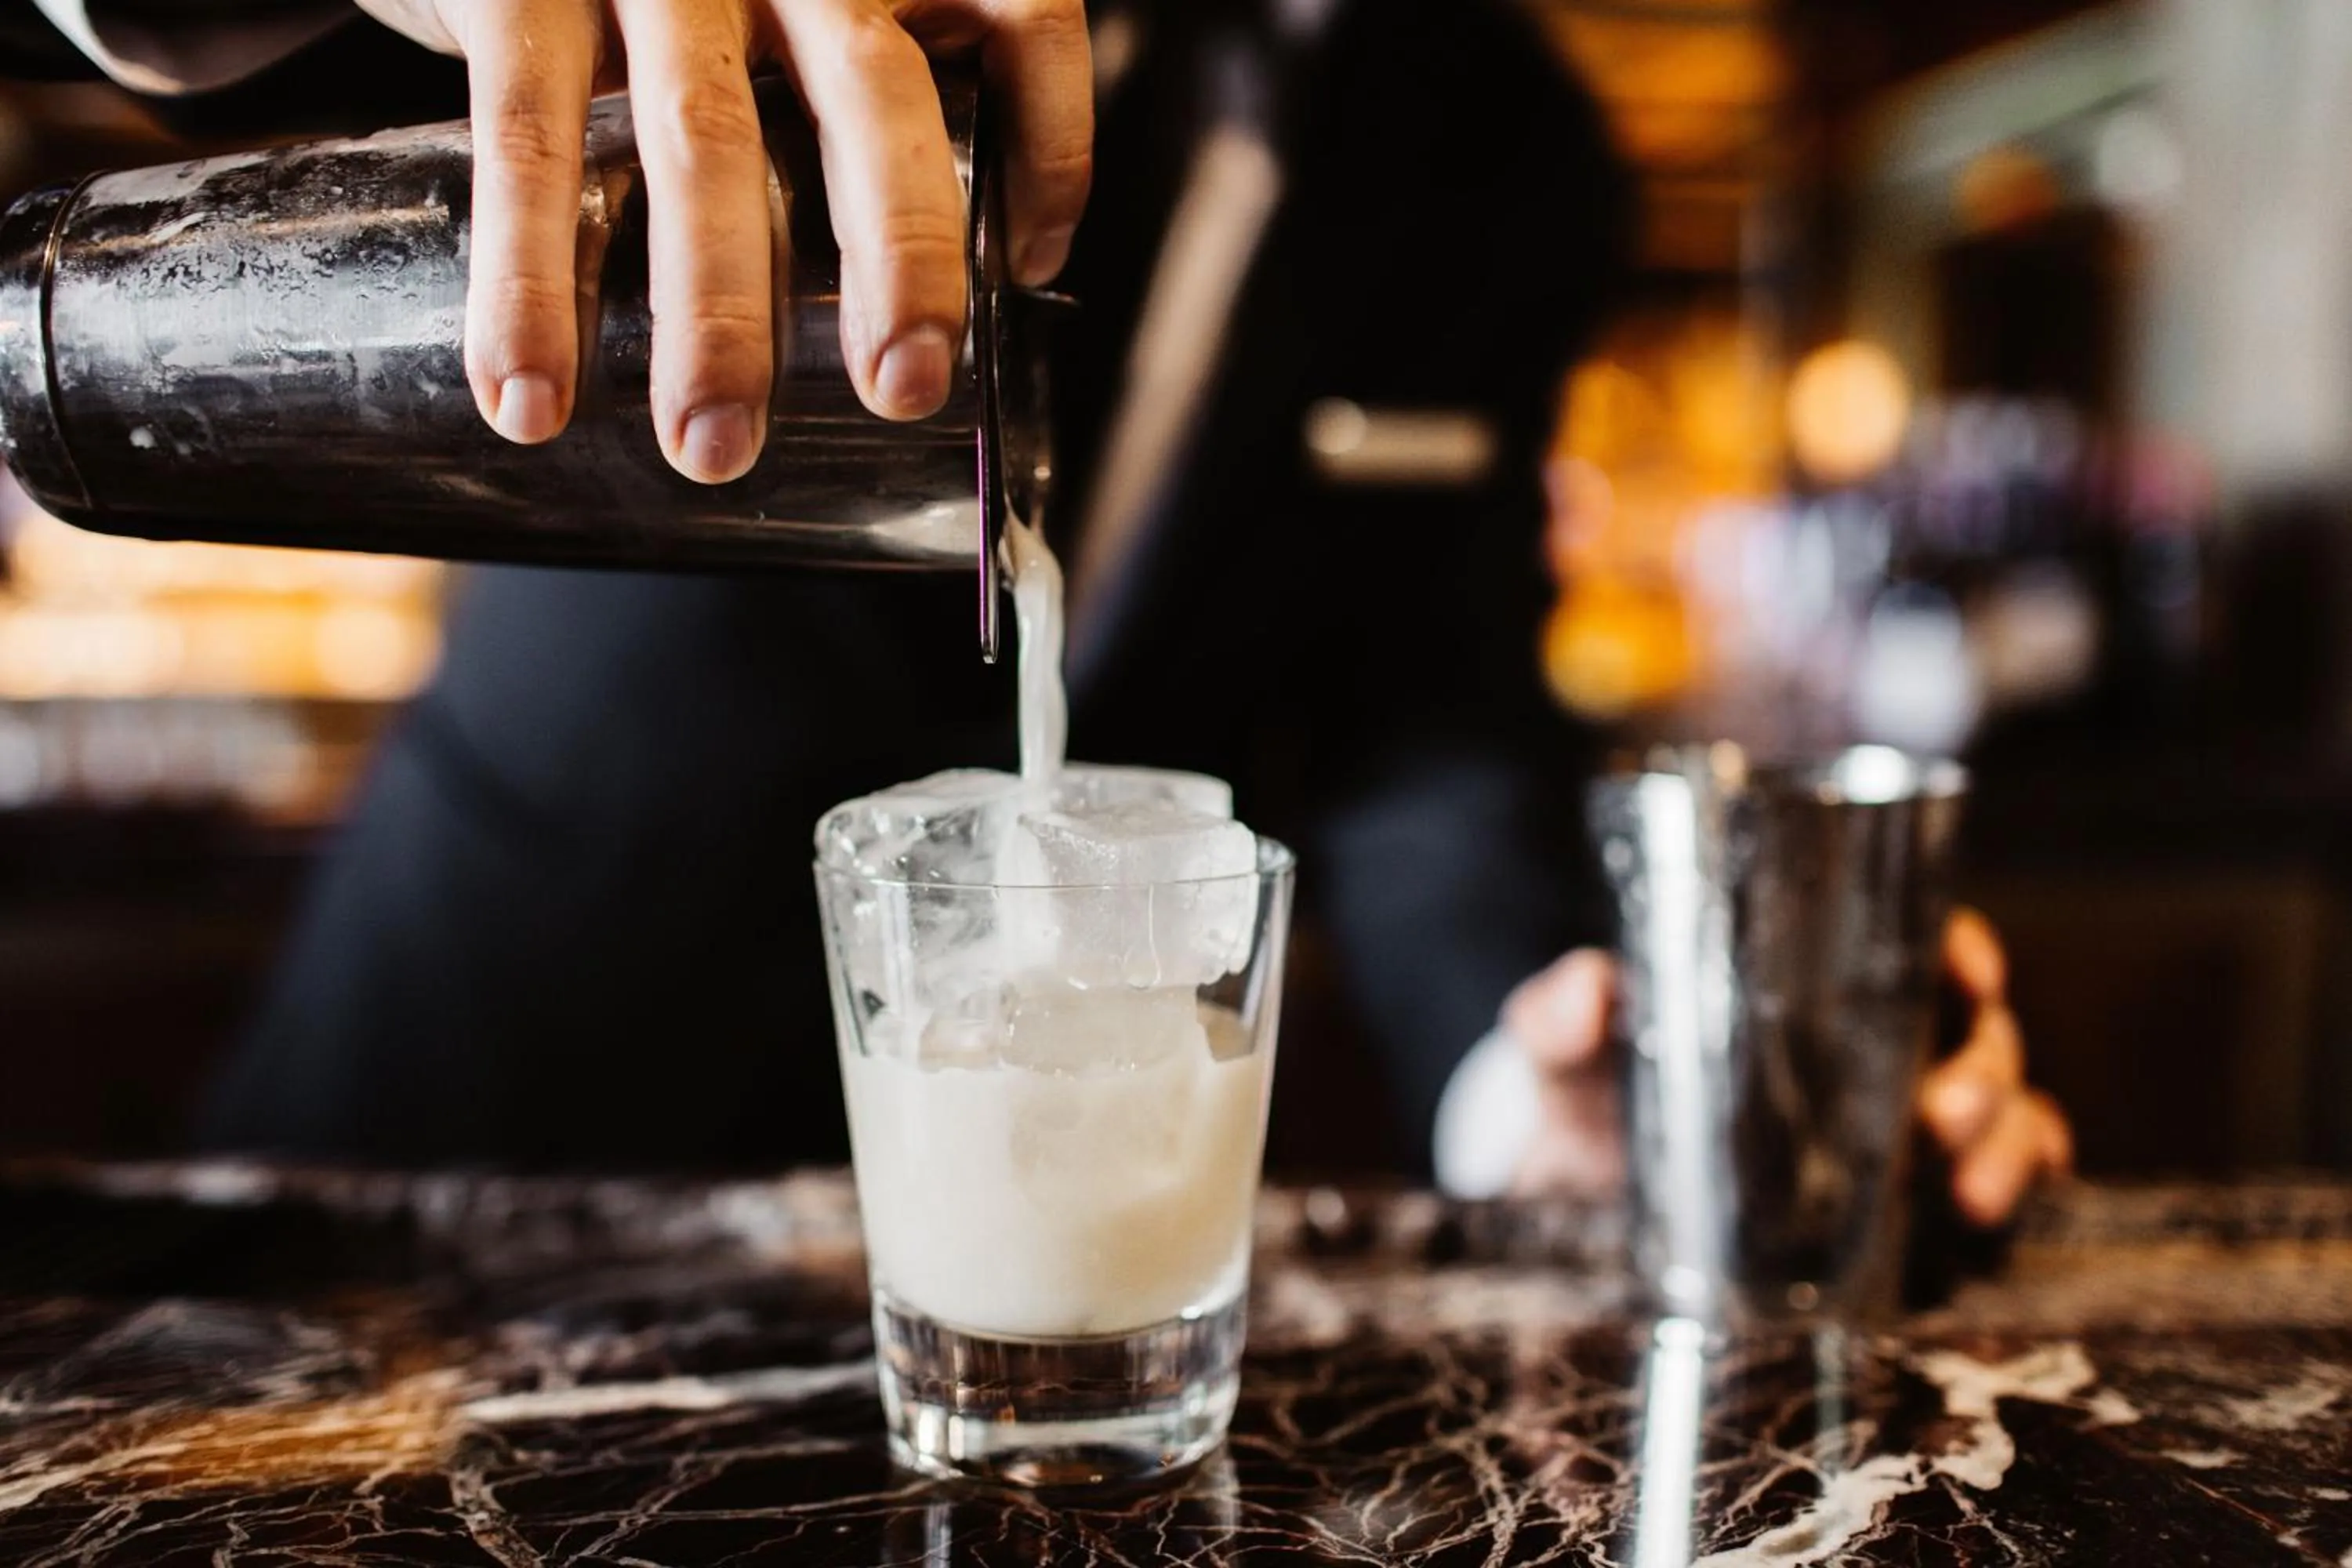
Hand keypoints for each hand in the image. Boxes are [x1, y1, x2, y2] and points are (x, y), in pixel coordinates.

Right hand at [357, 0, 1091, 480]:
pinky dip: (532, 278)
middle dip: (902, 259)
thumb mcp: (780, 5)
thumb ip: (849, 91)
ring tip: (711, 447)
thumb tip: (966, 266)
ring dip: (713, 314)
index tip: (1029, 260)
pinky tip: (530, 393)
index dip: (1049, 149)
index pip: (1021, 17)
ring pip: (707, 142)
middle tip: (903, 392)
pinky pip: (533, 139)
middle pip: (879, 96)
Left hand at [1501, 910, 2072, 1224]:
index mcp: (1810, 983)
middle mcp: (1876, 1042)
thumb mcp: (1569, 1050)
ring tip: (1965, 1192)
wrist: (1584, 1199)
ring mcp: (1901, 1121)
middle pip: (1975, 1034)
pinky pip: (2000, 1180)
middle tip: (1938, 1119)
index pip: (1912, 941)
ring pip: (2004, 1109)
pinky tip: (1989, 1218)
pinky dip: (2017, 1190)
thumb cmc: (1593, 1093)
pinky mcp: (1910, 1198)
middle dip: (1981, 1073)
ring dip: (2005, 1143)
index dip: (1960, 950)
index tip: (1971, 975)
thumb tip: (1586, 994)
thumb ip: (1563, 1018)